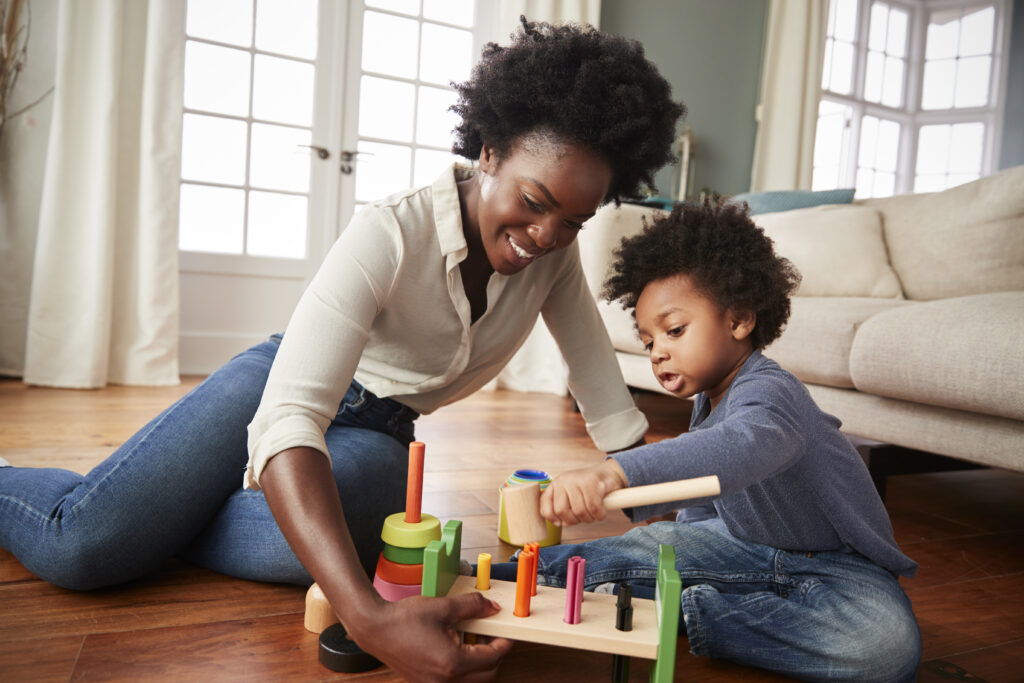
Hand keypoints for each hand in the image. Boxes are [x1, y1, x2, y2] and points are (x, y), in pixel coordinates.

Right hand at [346, 592, 513, 681]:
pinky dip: (463, 665)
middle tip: (491, 632)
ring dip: (479, 661)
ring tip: (472, 636)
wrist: (374, 629)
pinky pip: (455, 679)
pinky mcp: (427, 682)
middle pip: (487, 674)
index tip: (506, 631)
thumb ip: (472, 607)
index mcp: (452, 663)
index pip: (492, 657)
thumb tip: (491, 607)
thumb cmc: (403, 619)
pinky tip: (456, 644)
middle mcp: (445, 680)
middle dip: (494, 653)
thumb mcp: (443, 607)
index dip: (503, 642)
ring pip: (472, 679)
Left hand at [539, 460, 627, 526]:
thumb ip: (562, 507)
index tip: (561, 523)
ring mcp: (576, 480)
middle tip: (583, 518)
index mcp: (555, 485)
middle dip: (574, 521)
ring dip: (589, 518)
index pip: (545, 505)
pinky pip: (594, 508)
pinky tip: (601, 512)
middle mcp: (563, 481)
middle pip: (561, 511)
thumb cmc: (588, 489)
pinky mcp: (591, 482)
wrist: (607, 474)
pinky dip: (599, 515)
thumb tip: (558, 523)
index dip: (551, 518)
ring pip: (579, 511)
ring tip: (594, 513)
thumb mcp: (570, 496)